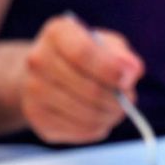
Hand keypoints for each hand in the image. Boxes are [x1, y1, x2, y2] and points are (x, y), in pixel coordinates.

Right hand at [21, 14, 143, 143]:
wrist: (47, 74)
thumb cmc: (86, 57)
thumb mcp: (106, 46)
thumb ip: (122, 56)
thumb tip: (132, 71)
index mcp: (57, 33)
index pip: (83, 53)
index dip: (110, 70)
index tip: (128, 81)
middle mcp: (38, 60)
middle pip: (89, 89)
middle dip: (117, 99)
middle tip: (128, 100)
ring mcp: (32, 91)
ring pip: (87, 114)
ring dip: (111, 116)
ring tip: (115, 109)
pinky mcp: (38, 118)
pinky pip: (80, 131)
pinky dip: (98, 128)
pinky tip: (98, 118)